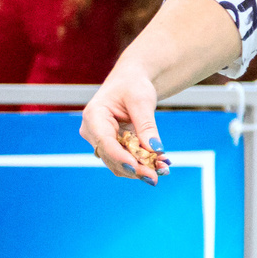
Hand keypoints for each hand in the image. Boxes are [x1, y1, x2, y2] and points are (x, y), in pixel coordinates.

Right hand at [81, 60, 165, 184]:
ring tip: (163, 169)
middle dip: (135, 168)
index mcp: (94, 116)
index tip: (138, 169)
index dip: (121, 158)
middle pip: (112, 157)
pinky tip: (160, 165)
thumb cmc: (133, 85)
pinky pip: (126, 161)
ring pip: (119, 164)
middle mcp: (93, 132)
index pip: (105, 142)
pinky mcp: (113, 147)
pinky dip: (143, 164)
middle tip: (158, 175)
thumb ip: (146, 126)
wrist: (131, 83)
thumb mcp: (142, 101)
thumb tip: (155, 150)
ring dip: (141, 169)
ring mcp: (101, 142)